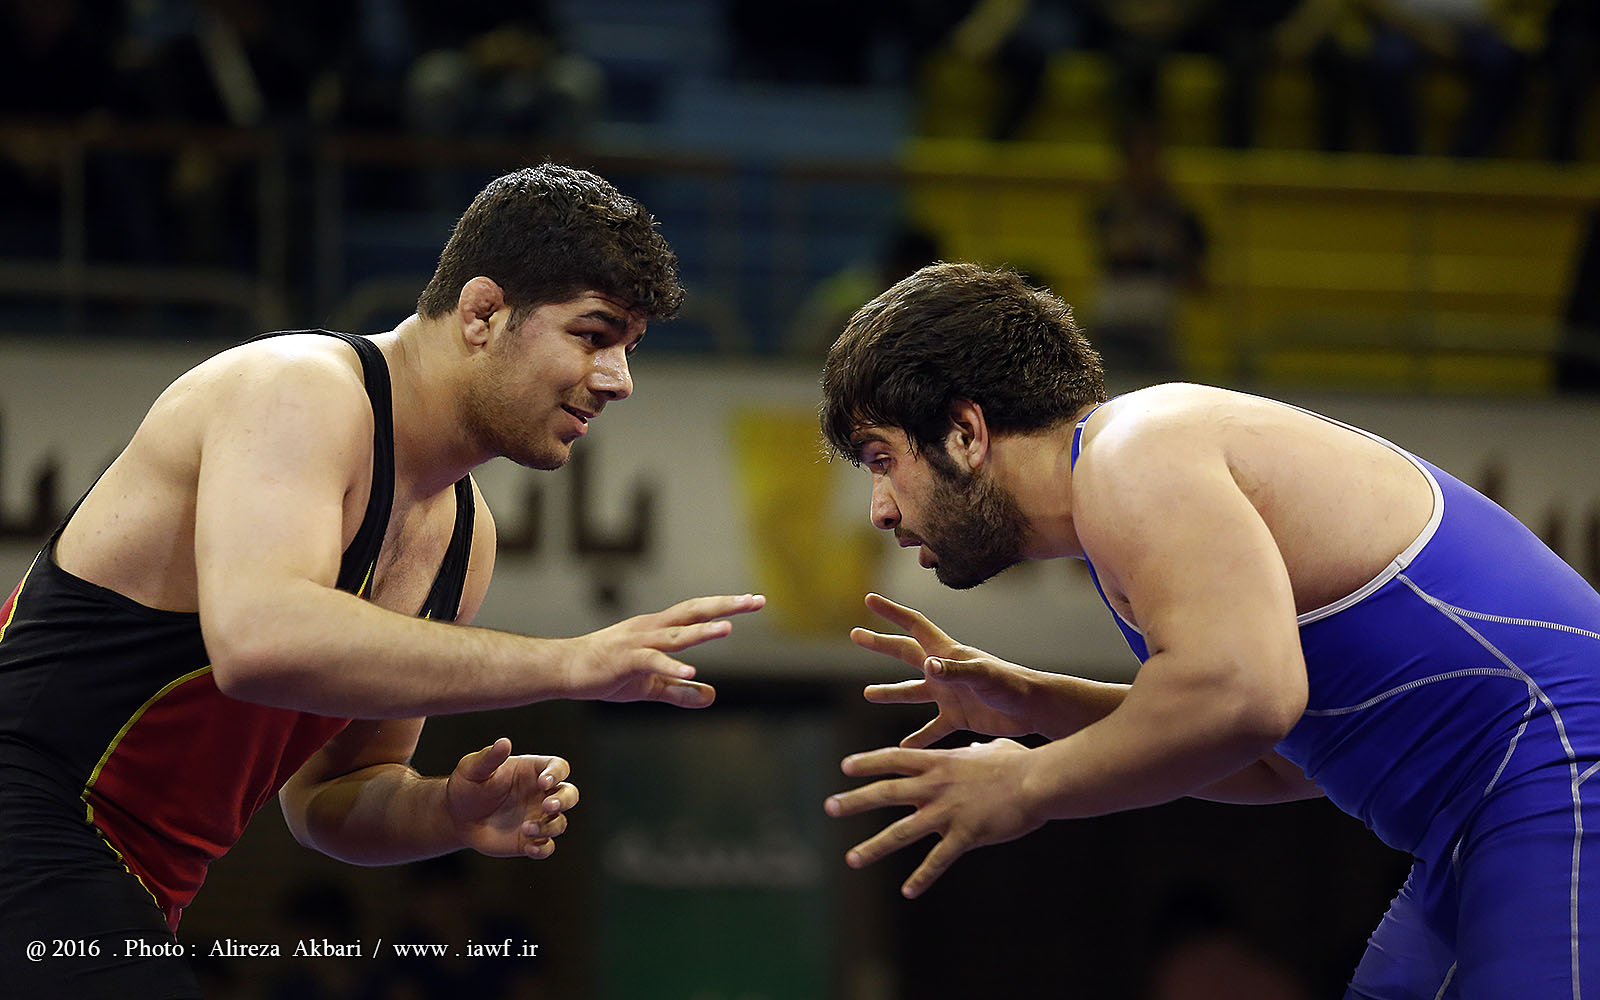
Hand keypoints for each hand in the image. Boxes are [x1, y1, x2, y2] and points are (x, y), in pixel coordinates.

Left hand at [446, 739, 578, 858]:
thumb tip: (504, 742)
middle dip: (564, 800)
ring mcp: (537, 818)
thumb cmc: (467, 786)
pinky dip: (542, 849)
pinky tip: (529, 846)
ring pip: (559, 823)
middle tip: (547, 805)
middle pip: (569, 794)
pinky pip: (546, 847)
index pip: (558, 767)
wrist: (457, 817)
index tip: (544, 781)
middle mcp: (540, 794)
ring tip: (526, 829)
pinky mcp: (529, 841)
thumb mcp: (474, 769)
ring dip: (549, 827)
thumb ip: (490, 757)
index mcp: (533, 771)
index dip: (557, 773)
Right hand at [566, 593, 765, 707]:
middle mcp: (652, 628)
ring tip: (728, 628)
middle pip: (694, 612)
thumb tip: (712, 697)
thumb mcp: (651, 686)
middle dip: (725, 606)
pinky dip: (671, 667)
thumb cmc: (606, 673)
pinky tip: (691, 672)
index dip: (726, 606)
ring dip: (702, 631)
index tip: (755, 600)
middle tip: (756, 601)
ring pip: (676, 634)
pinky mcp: (625, 660)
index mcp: (659, 629)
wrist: (564, 670)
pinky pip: (652, 662)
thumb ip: (681, 691)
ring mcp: (638, 642)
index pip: (698, 612)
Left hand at [825, 738, 1044, 897]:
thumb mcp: (995, 750)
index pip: (894, 759)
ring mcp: (947, 812)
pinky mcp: (964, 835)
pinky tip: (907, 891)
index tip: (845, 766)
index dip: (868, 762)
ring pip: (901, 831)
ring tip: (851, 859)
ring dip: (874, 846)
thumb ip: (978, 751)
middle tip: (829, 806)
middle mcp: (936, 786)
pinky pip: (937, 860)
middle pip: (886, 793)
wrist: (1039, 782)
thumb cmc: (1021, 765)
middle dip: (854, 801)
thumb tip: (977, 747)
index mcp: (940, 762)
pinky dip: (922, 877)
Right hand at [855, 593, 1039, 746]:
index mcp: (948, 654)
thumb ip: (955, 672)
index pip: (915, 627)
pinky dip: (917, 739)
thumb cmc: (1012, 686)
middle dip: (881, 644)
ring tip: (869, 693)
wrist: (1034, 710)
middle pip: (906, 653)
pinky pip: (932, 730)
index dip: (892, 612)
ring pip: (913, 692)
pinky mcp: (959, 717)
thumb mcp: (982, 676)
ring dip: (892, 692)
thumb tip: (926, 666)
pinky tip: (904, 748)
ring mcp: (950, 695)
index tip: (869, 599)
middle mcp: (945, 671)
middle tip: (856, 634)